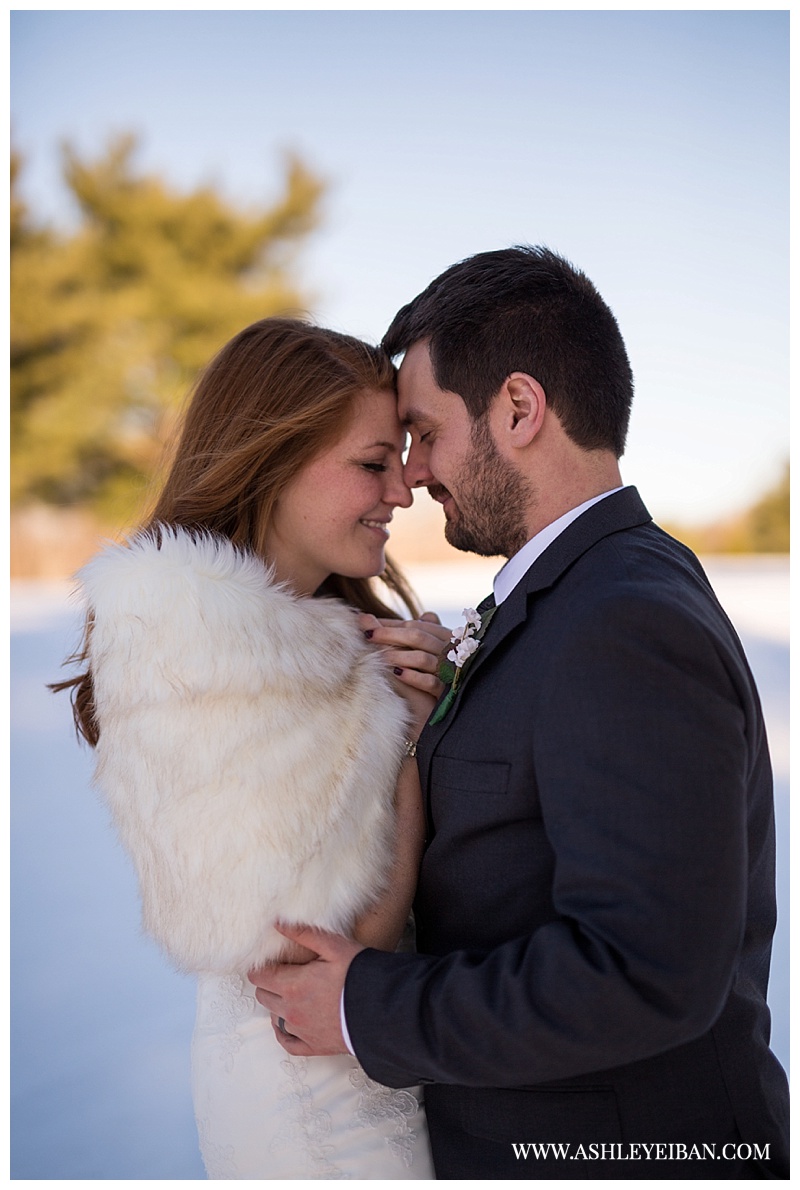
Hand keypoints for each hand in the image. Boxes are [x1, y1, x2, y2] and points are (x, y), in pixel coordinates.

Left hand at [248, 923, 363, 1055]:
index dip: (261, 967)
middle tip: (283, 973)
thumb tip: (278, 923)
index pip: (259, 976)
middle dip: (268, 983)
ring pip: (273, 1017)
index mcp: (292, 985)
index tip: (269, 961)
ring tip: (291, 993)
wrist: (383, 1010)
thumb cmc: (359, 975)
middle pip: (263, 995)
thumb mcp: (334, 946)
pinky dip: (283, 1033)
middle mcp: (291, 1010)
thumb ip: (304, 934)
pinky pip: (287, 1043)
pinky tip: (286, 1024)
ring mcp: (302, 1031)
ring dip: (276, 1004)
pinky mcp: (314, 1046)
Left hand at [360, 612, 451, 734]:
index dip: (391, 624)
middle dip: (390, 634)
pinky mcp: (446, 693)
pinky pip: (431, 682)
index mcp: (443, 638)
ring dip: (398, 656)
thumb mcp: (406, 655)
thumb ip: (390, 636)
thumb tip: (363, 616)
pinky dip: (413, 677)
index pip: (415, 625)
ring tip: (379, 656)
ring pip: (423, 658)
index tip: (368, 624)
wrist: (432, 717)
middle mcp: (448, 652)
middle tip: (368, 635)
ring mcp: (449, 672)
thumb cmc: (417, 680)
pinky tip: (396, 674)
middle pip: (418, 636)